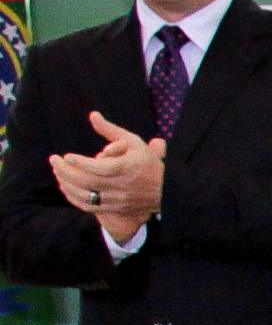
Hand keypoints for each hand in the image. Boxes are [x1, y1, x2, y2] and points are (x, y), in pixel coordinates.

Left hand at [50, 111, 166, 232]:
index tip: (67, 156)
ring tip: (57, 171)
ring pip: (85, 195)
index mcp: (127, 168)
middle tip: (54, 160)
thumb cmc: (147, 163)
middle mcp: (121, 185)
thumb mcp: (134, 143)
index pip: (101, 168)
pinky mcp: (113, 208)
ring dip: (66, 183)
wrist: (165, 191)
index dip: (81, 163)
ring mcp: (117, 199)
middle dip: (66, 171)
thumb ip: (111, 130)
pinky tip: (66, 186)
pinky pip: (88, 206)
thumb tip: (93, 115)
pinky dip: (73, 197)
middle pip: (88, 182)